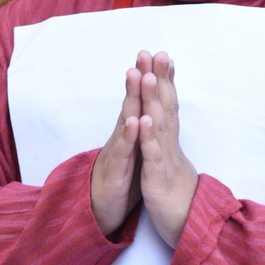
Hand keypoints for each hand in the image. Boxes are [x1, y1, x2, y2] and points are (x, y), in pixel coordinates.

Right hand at [90, 53, 147, 235]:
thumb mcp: (136, 152)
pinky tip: (135, 121)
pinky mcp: (115, 172)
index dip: (152, 80)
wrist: (100, 212)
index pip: (143, 102)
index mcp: (133, 133)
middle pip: (132, 103)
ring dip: (132, 98)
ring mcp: (117, 152)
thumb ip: (143, 131)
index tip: (164, 57)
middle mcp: (124, 137)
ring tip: (137, 75)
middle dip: (140, 78)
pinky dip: (129, 136)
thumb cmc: (121, 180)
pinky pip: (123, 152)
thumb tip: (154, 110)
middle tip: (146, 53)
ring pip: (125, 120)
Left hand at [138, 51, 197, 248]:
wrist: (193, 234)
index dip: (165, 81)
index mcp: (171, 145)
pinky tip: (143, 119)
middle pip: (166, 108)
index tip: (162, 56)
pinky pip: (153, 157)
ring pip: (160, 127)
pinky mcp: (159, 182)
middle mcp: (171, 148)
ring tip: (147, 75)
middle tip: (156, 52)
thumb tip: (169, 128)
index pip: (169, 107)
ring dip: (153, 100)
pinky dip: (148, 137)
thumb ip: (171, 147)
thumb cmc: (183, 203)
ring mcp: (166, 163)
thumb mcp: (174, 168)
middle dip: (159, 79)